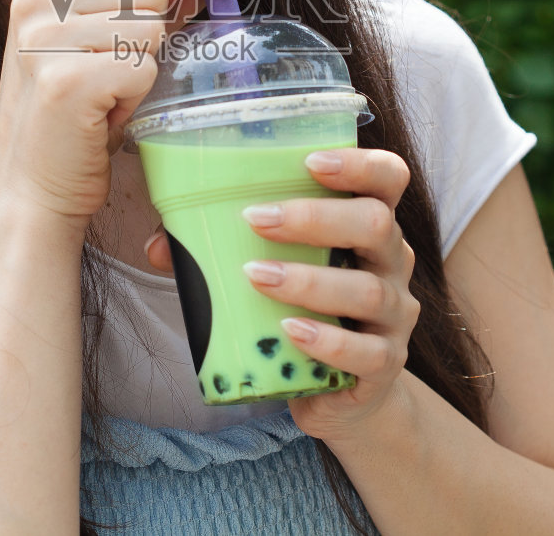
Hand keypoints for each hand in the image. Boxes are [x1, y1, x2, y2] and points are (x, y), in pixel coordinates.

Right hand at [0, 0, 250, 223]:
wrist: (35, 186)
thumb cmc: (77, 112)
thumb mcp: (101, 38)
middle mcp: (33, 0)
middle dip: (154, 32)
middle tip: (117, 71)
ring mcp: (45, 38)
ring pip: (151, 27)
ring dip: (142, 67)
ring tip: (107, 95)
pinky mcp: (67, 80)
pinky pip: (145, 69)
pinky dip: (137, 98)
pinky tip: (105, 115)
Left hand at [144, 147, 419, 440]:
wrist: (340, 392)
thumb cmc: (301, 309)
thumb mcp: (271, 268)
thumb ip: (217, 250)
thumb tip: (159, 244)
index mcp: (369, 224)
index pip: (387, 178)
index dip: (358, 163)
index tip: (309, 162)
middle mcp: (392, 262)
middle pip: (377, 223)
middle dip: (315, 218)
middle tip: (256, 219)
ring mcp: (394, 315)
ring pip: (367, 289)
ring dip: (309, 279)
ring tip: (257, 277)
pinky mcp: (385, 365)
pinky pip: (366, 352)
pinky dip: (327, 340)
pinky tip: (291, 331)